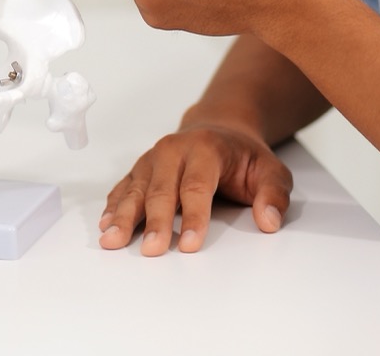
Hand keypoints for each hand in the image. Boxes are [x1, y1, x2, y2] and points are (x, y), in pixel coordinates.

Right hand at [98, 124, 292, 254]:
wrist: (218, 128)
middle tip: (152, 251)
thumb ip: (273, 194)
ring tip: (111, 240)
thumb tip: (269, 222)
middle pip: (161, 190)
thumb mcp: (271, 169)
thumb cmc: (243, 155)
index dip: (195, 217)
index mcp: (205, 149)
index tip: (191, 246)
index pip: (197, 186)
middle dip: (156, 222)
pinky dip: (114, 207)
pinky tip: (106, 225)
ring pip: (136, 190)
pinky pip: (124, 188)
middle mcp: (172, 151)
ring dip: (123, 216)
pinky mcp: (140, 169)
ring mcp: (152, 159)